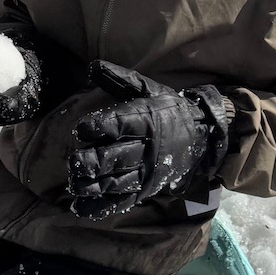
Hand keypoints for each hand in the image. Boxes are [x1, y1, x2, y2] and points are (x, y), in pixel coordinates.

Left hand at [66, 62, 231, 219]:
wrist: (202, 136)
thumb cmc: (168, 110)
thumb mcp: (148, 89)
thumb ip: (120, 79)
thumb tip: (92, 67)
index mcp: (147, 119)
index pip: (122, 123)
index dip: (101, 126)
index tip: (82, 128)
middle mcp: (147, 147)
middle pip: (116, 157)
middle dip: (92, 162)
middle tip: (74, 162)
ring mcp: (147, 171)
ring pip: (117, 181)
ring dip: (93, 185)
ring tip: (74, 184)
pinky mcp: (146, 188)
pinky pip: (122, 201)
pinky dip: (101, 206)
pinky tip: (81, 208)